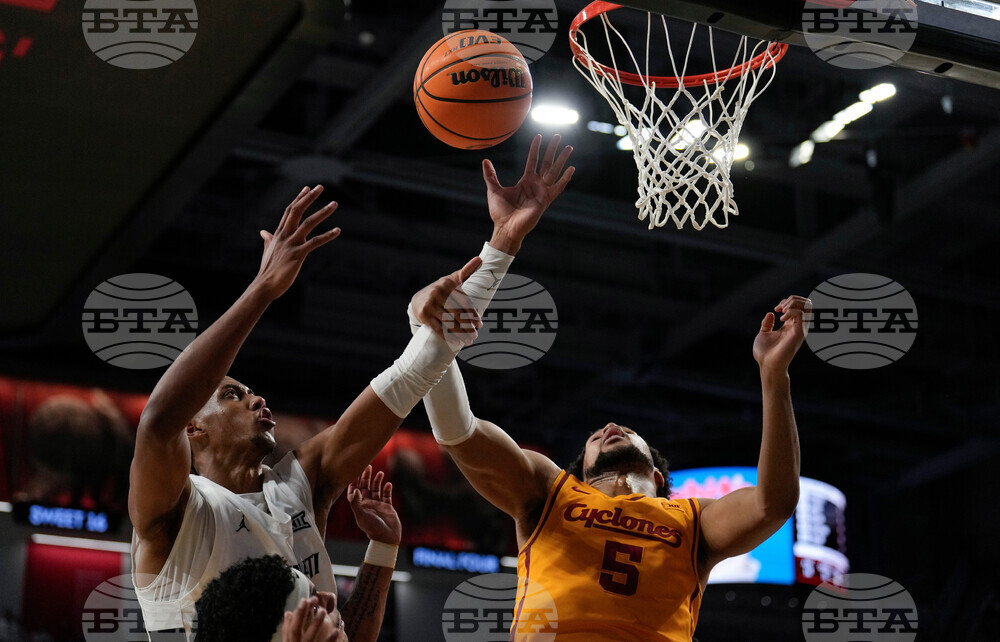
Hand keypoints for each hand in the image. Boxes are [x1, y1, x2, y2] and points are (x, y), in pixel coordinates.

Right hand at [255, 185, 341, 300]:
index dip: (299, 199)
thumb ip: (268, 240)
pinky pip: (314, 243)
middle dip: (309, 197)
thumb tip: (263, 232)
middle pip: (297, 211)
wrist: (265, 285)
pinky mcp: (298, 255)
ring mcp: (291, 244)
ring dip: (322, 212)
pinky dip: (327, 236)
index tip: (307, 188)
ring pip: (308, 223)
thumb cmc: (268, 270)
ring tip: (334, 203)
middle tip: (320, 187)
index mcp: (279, 234)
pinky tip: (338, 230)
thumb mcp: (267, 251)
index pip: (289, 211)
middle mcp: (285, 235)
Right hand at [283, 596, 346, 641]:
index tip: (305, 599)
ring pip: (309, 638)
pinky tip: (337, 630)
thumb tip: (287, 613)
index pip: (291, 627)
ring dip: (315, 624)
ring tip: (323, 611)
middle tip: (312, 599)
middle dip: (302, 615)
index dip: (297, 613)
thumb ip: (287, 630)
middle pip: (296, 631)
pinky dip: (329, 640)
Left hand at [348, 465, 400, 545]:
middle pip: (365, 487)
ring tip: (380, 473)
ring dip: (377, 481)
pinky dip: (387, 489)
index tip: (354, 471)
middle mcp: (368, 504)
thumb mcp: (361, 515)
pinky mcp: (387, 507)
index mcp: (359, 506)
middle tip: (368, 467)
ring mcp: (378, 505)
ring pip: (376, 489)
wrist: (387, 538)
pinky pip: (387, 496)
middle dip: (366, 477)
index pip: (354, 491)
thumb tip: (355, 489)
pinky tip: (388, 484)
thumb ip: (356, 503)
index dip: (353, 481)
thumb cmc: (372, 528)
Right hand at [410, 256, 483, 349]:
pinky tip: (455, 342)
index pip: (463, 302)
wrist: (418, 298)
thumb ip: (467, 271)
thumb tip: (480, 259)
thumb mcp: (453, 279)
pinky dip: (447, 336)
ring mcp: (430, 304)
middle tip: (475, 336)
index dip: (472, 314)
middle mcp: (438, 293)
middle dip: (467, 326)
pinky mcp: (424, 315)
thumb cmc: (441, 290)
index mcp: (447, 284)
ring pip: (448, 322)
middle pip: (456, 313)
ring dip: (459, 333)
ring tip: (468, 341)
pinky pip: (438, 328)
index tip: (480, 325)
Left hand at [485, 134, 574, 254]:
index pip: (533, 161)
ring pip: (554, 172)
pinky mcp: (545, 201)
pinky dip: (565, 179)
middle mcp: (536, 185)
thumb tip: (485, 161)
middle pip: (546, 163)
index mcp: (525, 181)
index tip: (539, 136)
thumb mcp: (493, 190)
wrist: (505, 228)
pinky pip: (557, 188)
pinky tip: (571, 169)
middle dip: (552, 150)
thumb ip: (490, 175)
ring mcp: (542, 192)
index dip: (536, 149)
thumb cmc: (500, 212)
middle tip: (558, 136)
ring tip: (569, 147)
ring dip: (562, 159)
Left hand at [753, 296, 811, 373]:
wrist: (767, 365)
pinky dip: (791, 311)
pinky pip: (801, 314)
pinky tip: (781, 319)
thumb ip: (767, 324)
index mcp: (790, 326)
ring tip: (782, 310)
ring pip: (807, 306)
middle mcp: (797, 326)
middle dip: (793, 299)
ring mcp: (800, 329)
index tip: (776, 309)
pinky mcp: (799, 332)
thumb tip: (771, 313)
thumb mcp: (763, 334)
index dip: (788, 302)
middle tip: (780, 308)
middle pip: (806, 303)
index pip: (799, 306)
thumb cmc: (765, 354)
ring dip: (793, 303)